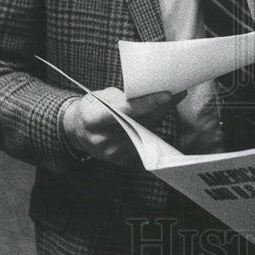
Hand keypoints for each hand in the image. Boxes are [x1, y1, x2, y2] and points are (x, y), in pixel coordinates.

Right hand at [62, 87, 185, 165]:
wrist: (78, 130)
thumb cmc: (92, 108)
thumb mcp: (102, 96)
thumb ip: (124, 97)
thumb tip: (153, 93)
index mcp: (93, 119)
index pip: (126, 110)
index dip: (148, 102)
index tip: (168, 95)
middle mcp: (102, 140)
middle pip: (140, 123)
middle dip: (160, 108)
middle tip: (176, 94)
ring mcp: (112, 153)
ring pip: (145, 133)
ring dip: (158, 118)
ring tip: (165, 103)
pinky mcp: (121, 161)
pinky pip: (144, 143)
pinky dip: (151, 130)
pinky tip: (155, 118)